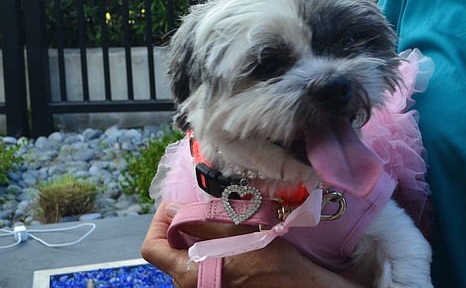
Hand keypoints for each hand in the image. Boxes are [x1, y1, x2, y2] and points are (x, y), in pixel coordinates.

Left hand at [141, 201, 365, 287]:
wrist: (294, 286)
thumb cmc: (269, 259)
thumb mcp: (236, 232)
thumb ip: (200, 222)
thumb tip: (173, 210)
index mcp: (188, 272)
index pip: (151, 248)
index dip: (158, 223)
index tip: (173, 207)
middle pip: (167, 254)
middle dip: (179, 229)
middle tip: (200, 210)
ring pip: (183, 261)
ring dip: (193, 240)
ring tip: (217, 225)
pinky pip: (197, 270)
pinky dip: (204, 253)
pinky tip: (226, 243)